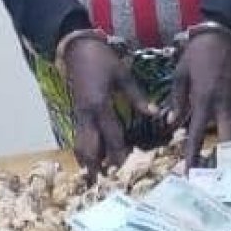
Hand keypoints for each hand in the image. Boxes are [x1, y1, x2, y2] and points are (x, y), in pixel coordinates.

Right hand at [64, 37, 153, 177]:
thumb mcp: (122, 75)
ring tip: (96, 176)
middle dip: (96, 165)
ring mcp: (79, 114)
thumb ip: (137, 97)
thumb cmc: (101, 59)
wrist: (76, 48)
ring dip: (88, 160)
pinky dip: (85, 149)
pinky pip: (80, 137)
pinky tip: (91, 158)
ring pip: (80, 144)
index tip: (125, 168)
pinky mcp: (77, 113)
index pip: (111, 135)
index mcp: (100, 105)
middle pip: (89, 147)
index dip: (118, 153)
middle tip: (105, 181)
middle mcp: (87, 114)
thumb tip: (155, 113)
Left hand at [168, 28, 230, 169]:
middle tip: (215, 178)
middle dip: (225, 160)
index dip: (193, 155)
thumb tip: (172, 122)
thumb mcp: (181, 74)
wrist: (224, 35)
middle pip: (229, 140)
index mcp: (205, 100)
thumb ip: (177, 99)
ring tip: (226, 169)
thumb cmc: (198, 53)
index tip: (189, 173)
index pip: (198, 133)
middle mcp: (222, 106)